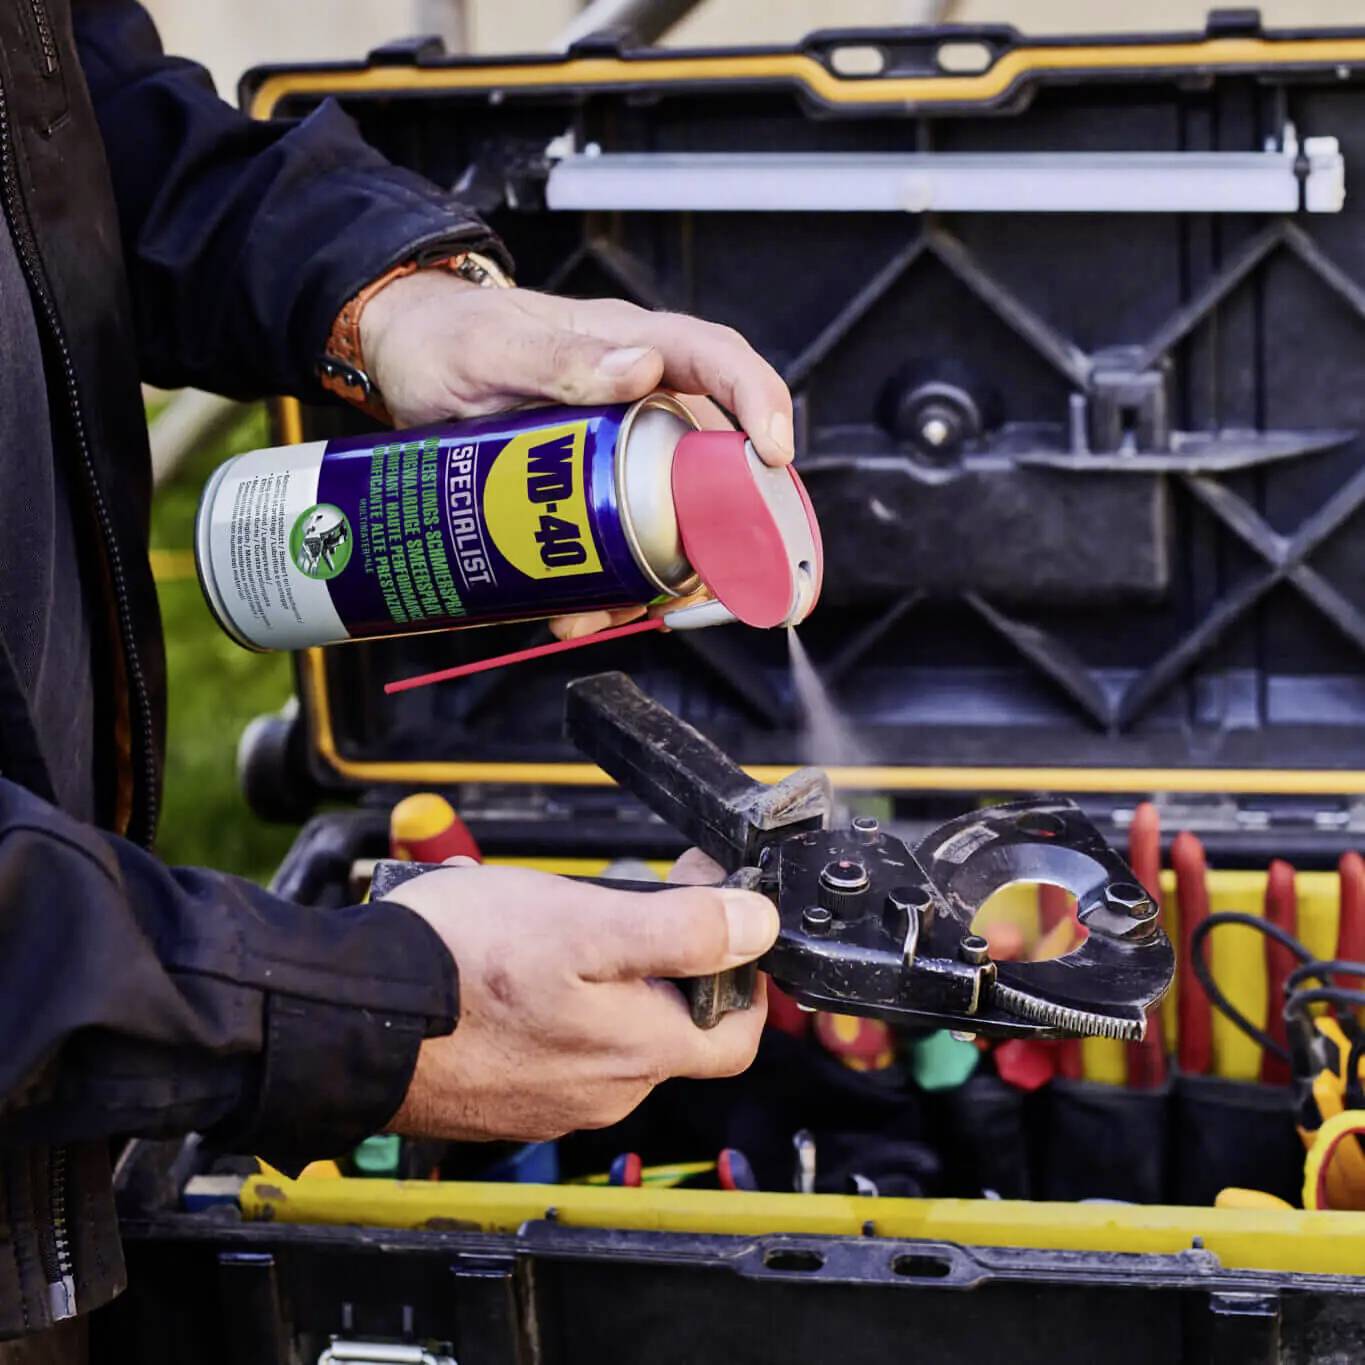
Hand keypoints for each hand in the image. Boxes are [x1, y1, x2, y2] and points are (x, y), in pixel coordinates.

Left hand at [359, 275, 794, 640]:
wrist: (404, 362)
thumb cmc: (448, 337)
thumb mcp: (492, 348)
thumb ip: (560, 358)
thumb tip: (641, 368)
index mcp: (633, 344)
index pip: (720, 362)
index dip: (760, 403)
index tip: (773, 452)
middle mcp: (641, 399)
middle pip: (715, 460)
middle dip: (726, 525)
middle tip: (711, 574)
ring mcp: (620, 448)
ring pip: (674, 515)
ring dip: (662, 573)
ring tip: (615, 609)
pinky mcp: (594, 490)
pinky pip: (625, 543)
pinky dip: (616, 586)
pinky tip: (584, 610)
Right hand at [382, 859, 776, 1140]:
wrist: (348, 1014)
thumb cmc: (459, 968)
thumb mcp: (584, 922)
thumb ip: (681, 930)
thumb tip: (758, 925)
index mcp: (636, 1053)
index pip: (736, 1037)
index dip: (741, 975)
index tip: (717, 919)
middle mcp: (601, 1092)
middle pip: (671, 1031)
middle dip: (664, 964)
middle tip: (629, 902)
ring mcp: (548, 1101)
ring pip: (608, 1037)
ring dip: (603, 980)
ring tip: (559, 925)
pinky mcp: (502, 1097)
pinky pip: (553, 1049)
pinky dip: (552, 1006)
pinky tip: (514, 967)